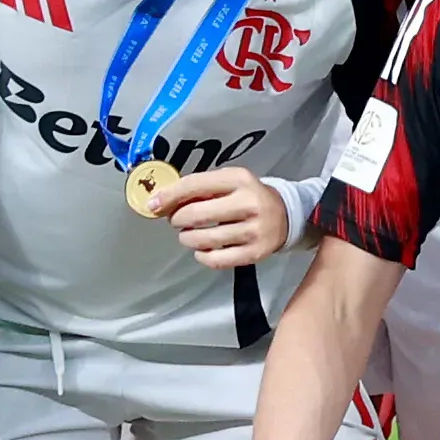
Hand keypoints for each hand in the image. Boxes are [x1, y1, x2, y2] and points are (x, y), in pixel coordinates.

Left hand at [151, 166, 295, 268]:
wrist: (286, 215)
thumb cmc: (248, 196)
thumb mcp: (229, 182)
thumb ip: (199, 188)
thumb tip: (161, 202)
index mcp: (239, 179)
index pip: (195, 185)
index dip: (169, 196)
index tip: (153, 205)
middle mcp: (248, 203)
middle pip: (196, 215)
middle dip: (177, 219)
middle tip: (177, 220)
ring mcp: (254, 230)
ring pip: (204, 239)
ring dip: (187, 238)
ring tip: (188, 234)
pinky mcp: (255, 253)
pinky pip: (216, 260)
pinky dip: (202, 256)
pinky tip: (202, 250)